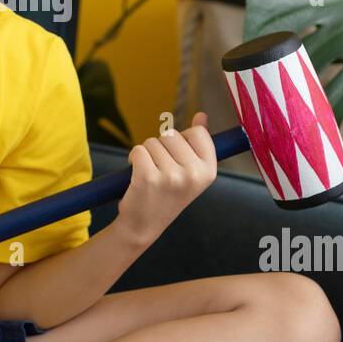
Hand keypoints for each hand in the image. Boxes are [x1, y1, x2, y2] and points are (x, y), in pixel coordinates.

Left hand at [115, 112, 216, 248]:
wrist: (143, 226)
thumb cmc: (167, 195)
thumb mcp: (190, 173)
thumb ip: (198, 144)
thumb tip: (202, 115)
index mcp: (209, 171)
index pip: (198, 132)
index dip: (183, 140)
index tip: (178, 157)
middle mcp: (193, 174)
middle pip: (172, 134)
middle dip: (162, 147)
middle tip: (161, 170)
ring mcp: (171, 176)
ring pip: (153, 142)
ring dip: (147, 154)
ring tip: (150, 175)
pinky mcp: (148, 177)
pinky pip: (138, 150)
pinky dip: (133, 158)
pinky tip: (137, 175)